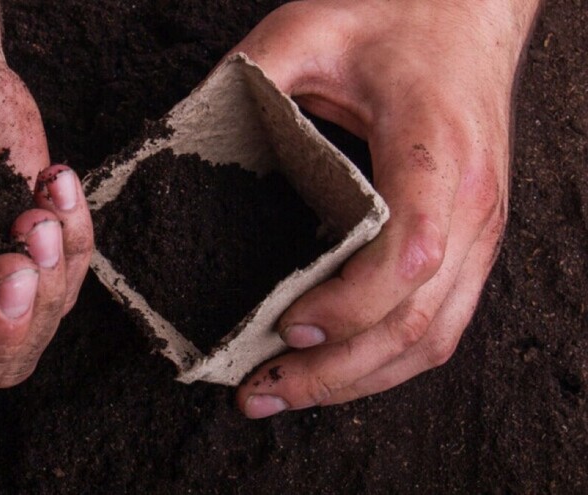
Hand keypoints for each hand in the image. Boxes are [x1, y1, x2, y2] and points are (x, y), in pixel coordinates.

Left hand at [233, 0, 539, 417]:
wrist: (469, 12)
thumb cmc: (396, 17)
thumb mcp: (309, 28)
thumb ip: (250, 78)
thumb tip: (175, 137)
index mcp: (433, 148)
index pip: (407, 252)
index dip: (347, 305)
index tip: (284, 325)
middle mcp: (470, 201)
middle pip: (418, 319)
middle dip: (336, 371)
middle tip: (262, 390)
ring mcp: (480, 227)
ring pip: (436, 336)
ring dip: (360, 381)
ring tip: (287, 393)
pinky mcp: (473, 239)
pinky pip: (443, 322)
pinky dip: (388, 360)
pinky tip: (337, 370)